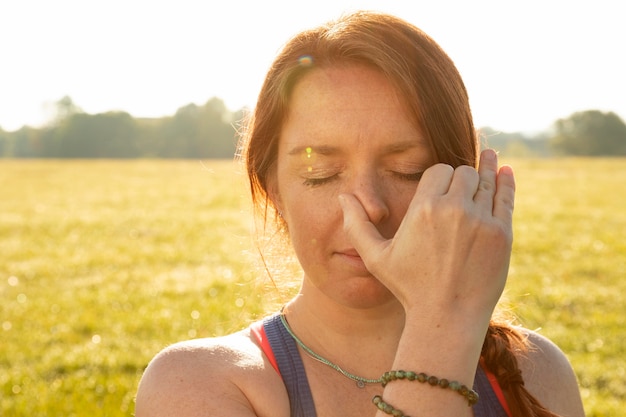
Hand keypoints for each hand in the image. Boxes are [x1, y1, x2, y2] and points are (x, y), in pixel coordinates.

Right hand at [339, 149, 514, 329]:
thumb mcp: (375, 257)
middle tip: (462, 181)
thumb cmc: (408, 287)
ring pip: (486, 180)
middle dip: (460, 176)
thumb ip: (357, 224)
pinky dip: (505, 182)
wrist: (447, 317)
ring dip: (487, 170)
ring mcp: (482, 221)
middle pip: (463, 172)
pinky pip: (505, 197)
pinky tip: (506, 172)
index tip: (439, 185)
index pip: (438, 170)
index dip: (439, 176)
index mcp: (424, 208)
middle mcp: (454, 209)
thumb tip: (343, 196)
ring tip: (491, 156)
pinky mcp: (502, 234)